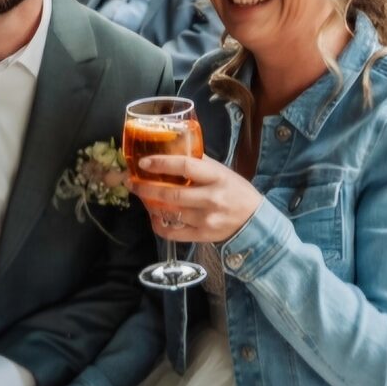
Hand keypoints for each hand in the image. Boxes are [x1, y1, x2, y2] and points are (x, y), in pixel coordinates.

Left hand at [129, 154, 263, 244]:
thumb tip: (173, 149)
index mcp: (217, 177)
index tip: (144, 163)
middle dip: (147, 188)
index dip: (162, 163)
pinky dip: (159, 225)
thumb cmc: (236, 192)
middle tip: (132, 182)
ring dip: (151, 204)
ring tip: (142, 196)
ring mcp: (206, 220)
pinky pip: (173, 233)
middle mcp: (211, 199)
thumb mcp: (223, 172)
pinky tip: (154, 216)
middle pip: (172, 194)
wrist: (255, 222)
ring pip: (170, 213)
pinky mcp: (202, 236)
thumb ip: (200, 163)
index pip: (186, 166)